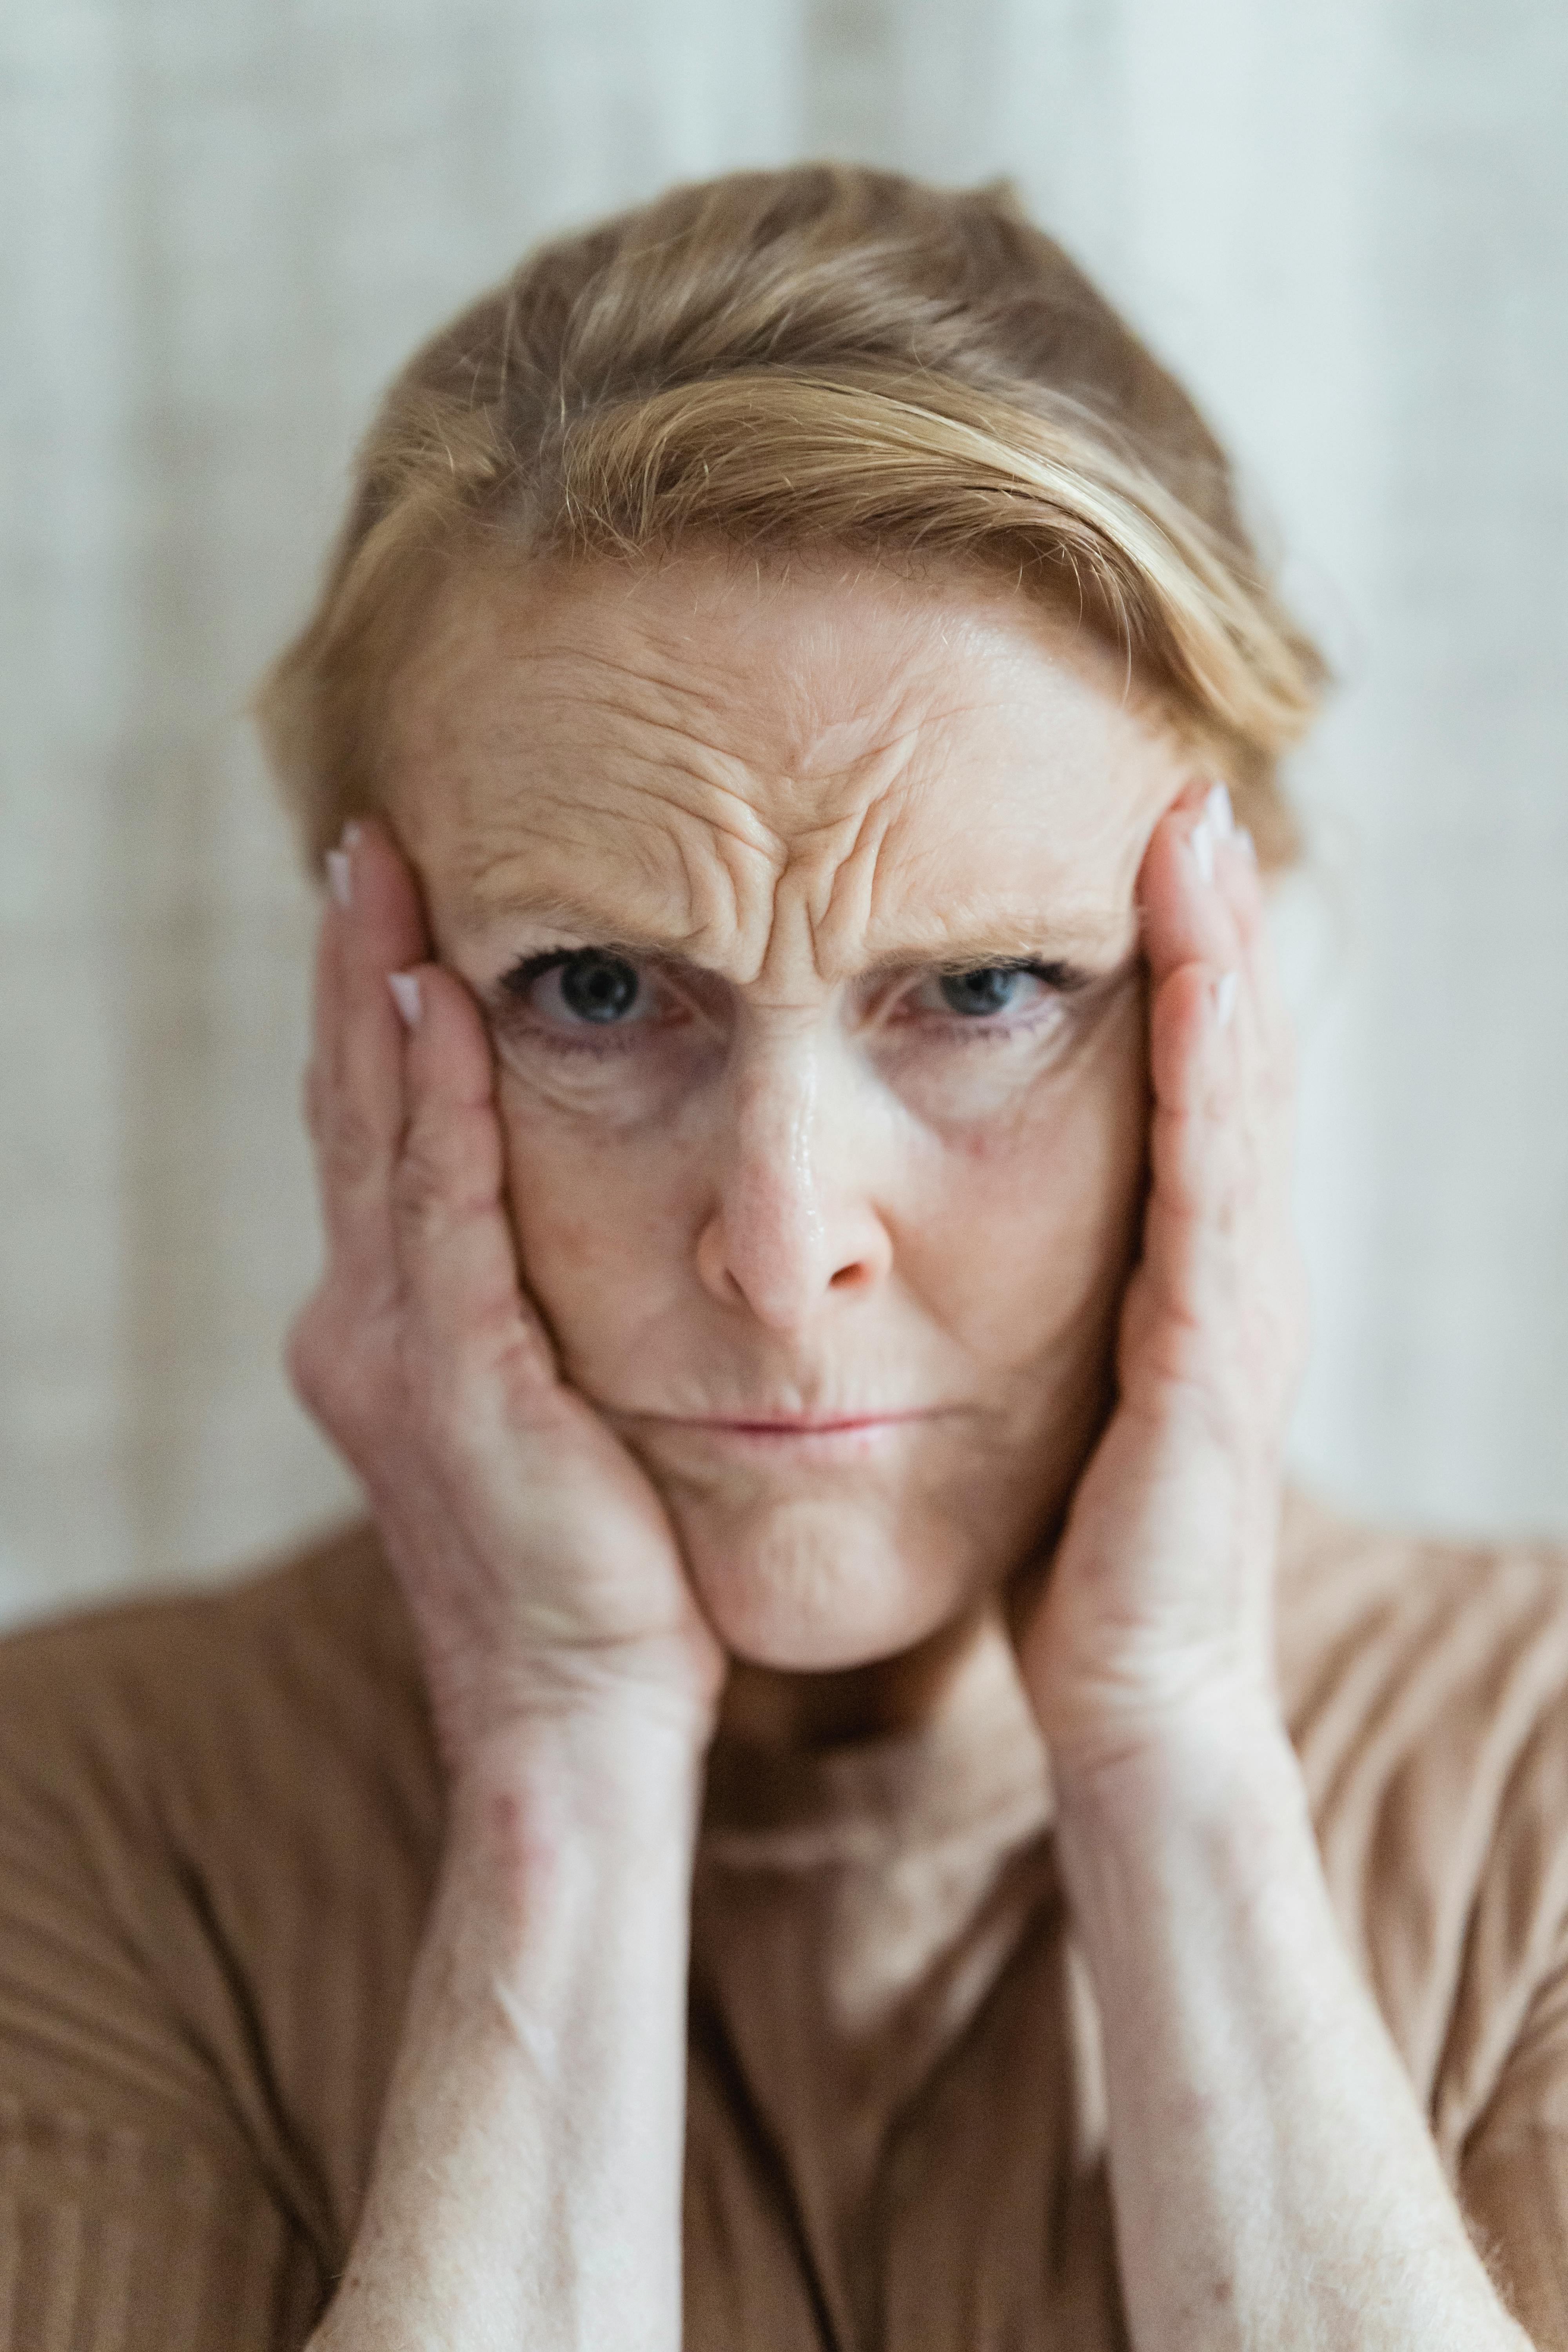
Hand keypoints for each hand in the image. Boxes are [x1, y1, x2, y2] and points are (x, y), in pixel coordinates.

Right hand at [289, 820, 725, 1774]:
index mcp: (391, 1333)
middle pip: (354, 1110)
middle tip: (368, 843)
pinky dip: (436, 1100)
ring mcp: (394, 1355)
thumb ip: (535, 1319)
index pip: (379, 1139)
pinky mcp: (455, 1384)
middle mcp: (363, 1328)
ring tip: (384, 875)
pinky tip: (442, 1002)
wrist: (580, 1721)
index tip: (396, 904)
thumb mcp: (554, 1417)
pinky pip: (443, 1208)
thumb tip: (582, 1234)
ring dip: (378, 997)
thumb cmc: (598, 1575)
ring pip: (376, 1134)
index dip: (377, 1019)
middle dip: (356, 972)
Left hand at [1013, 784, 1308, 1776]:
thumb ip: (1036, 1297)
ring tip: (1199, 828)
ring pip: (1238, 1098)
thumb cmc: (1077, 1550)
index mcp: (1185, 1275)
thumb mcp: (1053, 1387)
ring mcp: (1238, 1312)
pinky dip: (1212, 1071)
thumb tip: (949, 1226)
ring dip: (1225, 958)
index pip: (1193, 1085)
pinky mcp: (1215, 1362)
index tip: (1147, 833)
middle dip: (1216, 921)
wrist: (1130, 1698)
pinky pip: (1214, 1188)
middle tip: (1186, 782)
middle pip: (1233, 1062)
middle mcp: (1232, 1273)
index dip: (1186, 958)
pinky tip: (1199, 977)